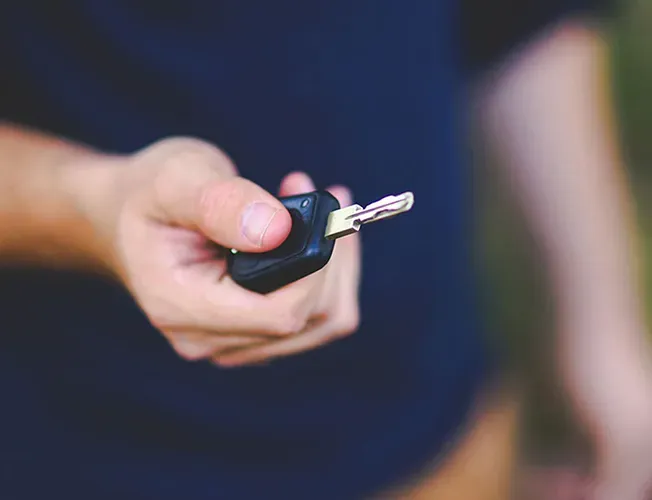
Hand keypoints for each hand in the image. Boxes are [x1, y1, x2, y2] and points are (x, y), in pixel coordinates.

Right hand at [72, 137, 360, 365]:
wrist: (128, 217)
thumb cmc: (148, 194)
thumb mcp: (176, 178)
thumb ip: (222, 202)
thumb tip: (278, 230)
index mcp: (182, 307)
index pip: (279, 315)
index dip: (315, 269)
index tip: (320, 211)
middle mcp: (208, 338)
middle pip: (310, 321)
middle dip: (331, 257)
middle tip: (321, 193)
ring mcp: (231, 341)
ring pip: (322, 323)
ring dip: (336, 265)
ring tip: (316, 209)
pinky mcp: (252, 333)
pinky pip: (314, 317)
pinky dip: (326, 274)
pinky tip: (309, 234)